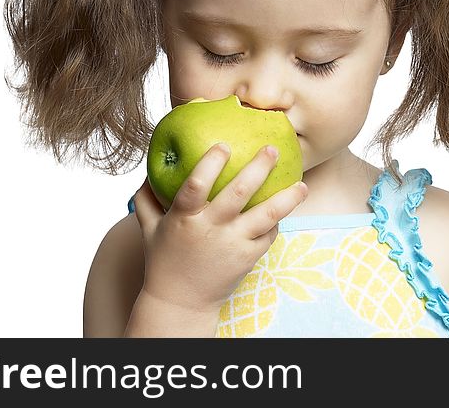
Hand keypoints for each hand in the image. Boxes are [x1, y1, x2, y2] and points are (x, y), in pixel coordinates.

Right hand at [130, 143, 307, 313]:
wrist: (181, 303)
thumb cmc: (164, 260)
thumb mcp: (149, 228)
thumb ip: (146, 198)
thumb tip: (149, 169)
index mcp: (184, 218)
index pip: (196, 185)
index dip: (211, 163)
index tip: (224, 145)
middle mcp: (211, 229)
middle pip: (239, 193)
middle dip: (259, 167)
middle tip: (272, 149)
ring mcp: (232, 244)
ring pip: (266, 216)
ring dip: (287, 198)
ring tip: (302, 184)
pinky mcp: (248, 258)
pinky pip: (268, 234)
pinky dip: (277, 220)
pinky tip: (285, 208)